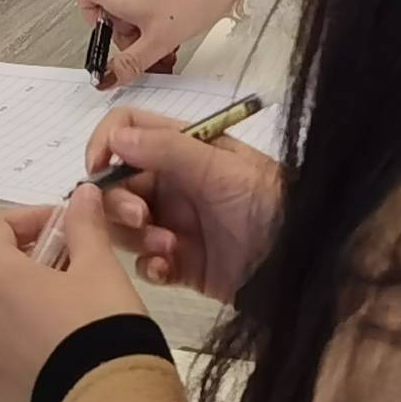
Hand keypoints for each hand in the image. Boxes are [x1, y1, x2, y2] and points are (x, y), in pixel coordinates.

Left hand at [0, 185, 149, 401]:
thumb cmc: (101, 325)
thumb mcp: (100, 268)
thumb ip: (85, 226)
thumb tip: (82, 194)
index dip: (27, 219)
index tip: (62, 226)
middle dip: (19, 261)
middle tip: (63, 266)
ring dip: (16, 305)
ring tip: (62, 313)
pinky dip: (19, 347)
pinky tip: (58, 354)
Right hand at [78, 0, 241, 85]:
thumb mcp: (162, 41)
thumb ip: (133, 62)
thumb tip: (110, 76)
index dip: (88, 9)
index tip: (107, 29)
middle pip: (114, 2)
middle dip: (129, 29)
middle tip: (149, 44)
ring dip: (147, 19)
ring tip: (170, 33)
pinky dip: (162, 2)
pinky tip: (181, 13)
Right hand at [78, 106, 283, 297]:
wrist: (302, 261)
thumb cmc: (269, 203)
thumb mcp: (222, 169)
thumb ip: (169, 150)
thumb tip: (116, 136)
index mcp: (184, 149)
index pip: (128, 131)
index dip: (105, 144)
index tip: (97, 169)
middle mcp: (173, 183)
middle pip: (116, 183)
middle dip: (120, 201)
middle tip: (142, 218)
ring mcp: (174, 223)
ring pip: (124, 225)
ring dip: (136, 236)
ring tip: (168, 248)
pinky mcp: (180, 264)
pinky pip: (144, 263)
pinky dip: (149, 266)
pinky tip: (168, 270)